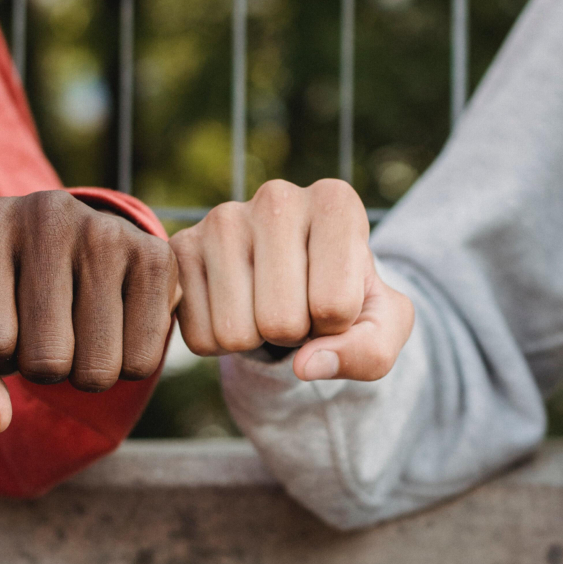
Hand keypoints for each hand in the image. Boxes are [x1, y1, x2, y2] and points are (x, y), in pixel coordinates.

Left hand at [0, 190, 179, 432]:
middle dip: (42, 368)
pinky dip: (125, 364)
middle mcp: (46, 214)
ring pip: (97, 369)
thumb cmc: (6, 302)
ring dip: (85, 371)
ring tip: (78, 325)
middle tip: (46, 329)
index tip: (3, 321)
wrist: (70, 254)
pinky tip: (116, 323)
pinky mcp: (157, 256)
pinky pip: (142, 362)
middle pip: (46, 361)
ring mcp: (108, 231)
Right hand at [170, 179, 413, 381]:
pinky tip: (233, 307)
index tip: (333, 300)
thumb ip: (368, 352)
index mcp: (335, 202)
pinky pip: (198, 337)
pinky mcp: (179, 248)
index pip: (334, 306)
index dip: (337, 326)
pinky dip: (219, 344)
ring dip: (256, 340)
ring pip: (236, 334)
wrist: (295, 282)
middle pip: (281, 323)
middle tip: (297, 307)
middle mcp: (276, 197)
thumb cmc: (344, 297)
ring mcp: (221, 219)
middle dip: (294, 336)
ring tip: (266, 305)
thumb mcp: (382, 327)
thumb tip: (306, 366)